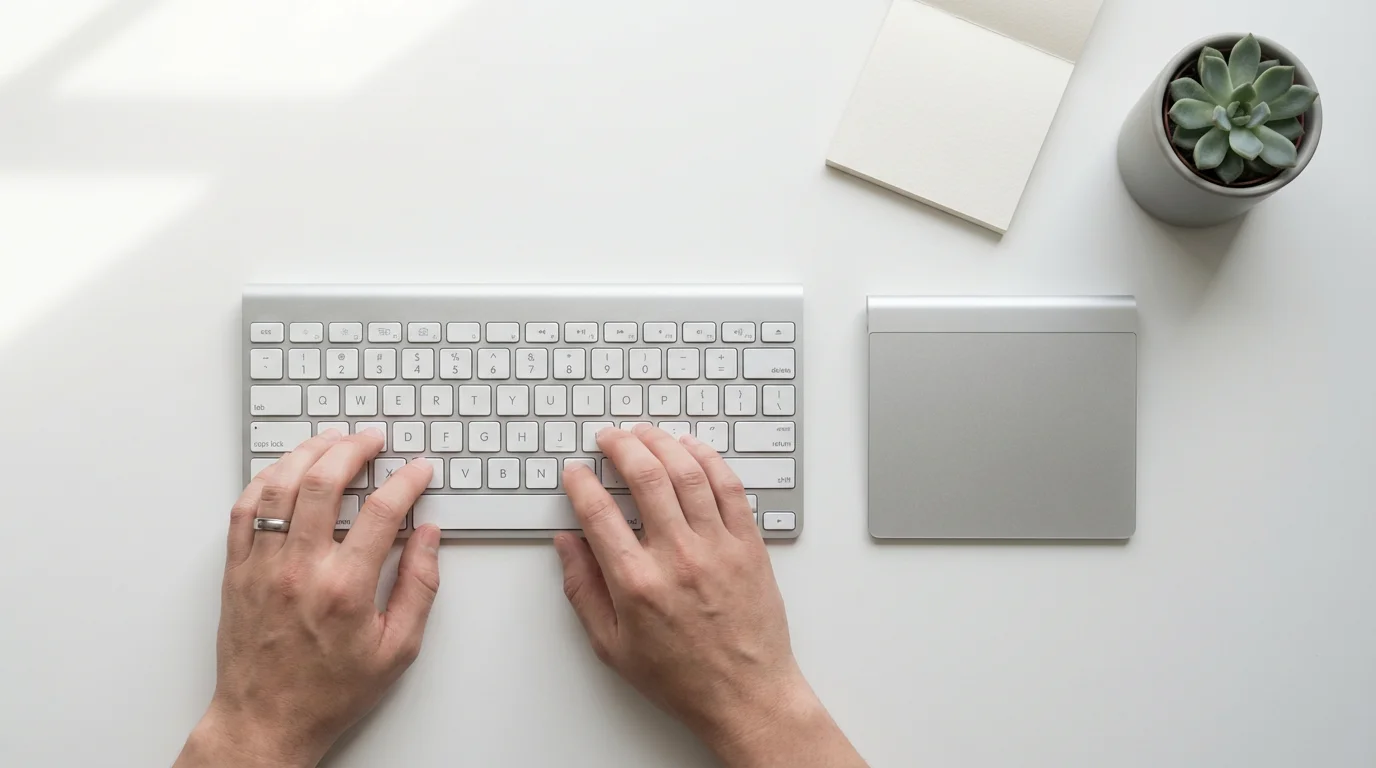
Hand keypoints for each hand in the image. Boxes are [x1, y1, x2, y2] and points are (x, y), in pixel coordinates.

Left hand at [175, 429, 441, 767]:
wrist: (266, 720)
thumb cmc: (329, 691)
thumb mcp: (397, 649)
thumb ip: (419, 587)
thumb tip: (430, 539)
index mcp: (345, 588)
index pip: (383, 511)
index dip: (407, 481)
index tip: (419, 469)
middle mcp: (300, 569)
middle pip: (326, 481)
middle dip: (355, 448)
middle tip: (373, 439)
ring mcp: (262, 566)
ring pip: (280, 485)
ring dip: (308, 453)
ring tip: (331, 440)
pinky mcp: (235, 571)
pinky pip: (243, 509)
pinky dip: (265, 479)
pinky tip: (285, 470)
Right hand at [555, 426, 865, 767]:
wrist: (746, 695)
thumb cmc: (681, 677)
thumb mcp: (612, 646)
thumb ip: (583, 590)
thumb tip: (566, 544)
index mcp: (636, 583)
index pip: (598, 512)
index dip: (580, 483)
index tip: (575, 472)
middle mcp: (677, 557)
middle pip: (645, 476)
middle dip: (621, 446)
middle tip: (608, 437)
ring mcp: (717, 546)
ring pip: (687, 472)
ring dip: (662, 442)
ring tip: (645, 433)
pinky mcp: (749, 545)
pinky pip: (729, 487)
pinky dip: (708, 459)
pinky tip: (692, 449)